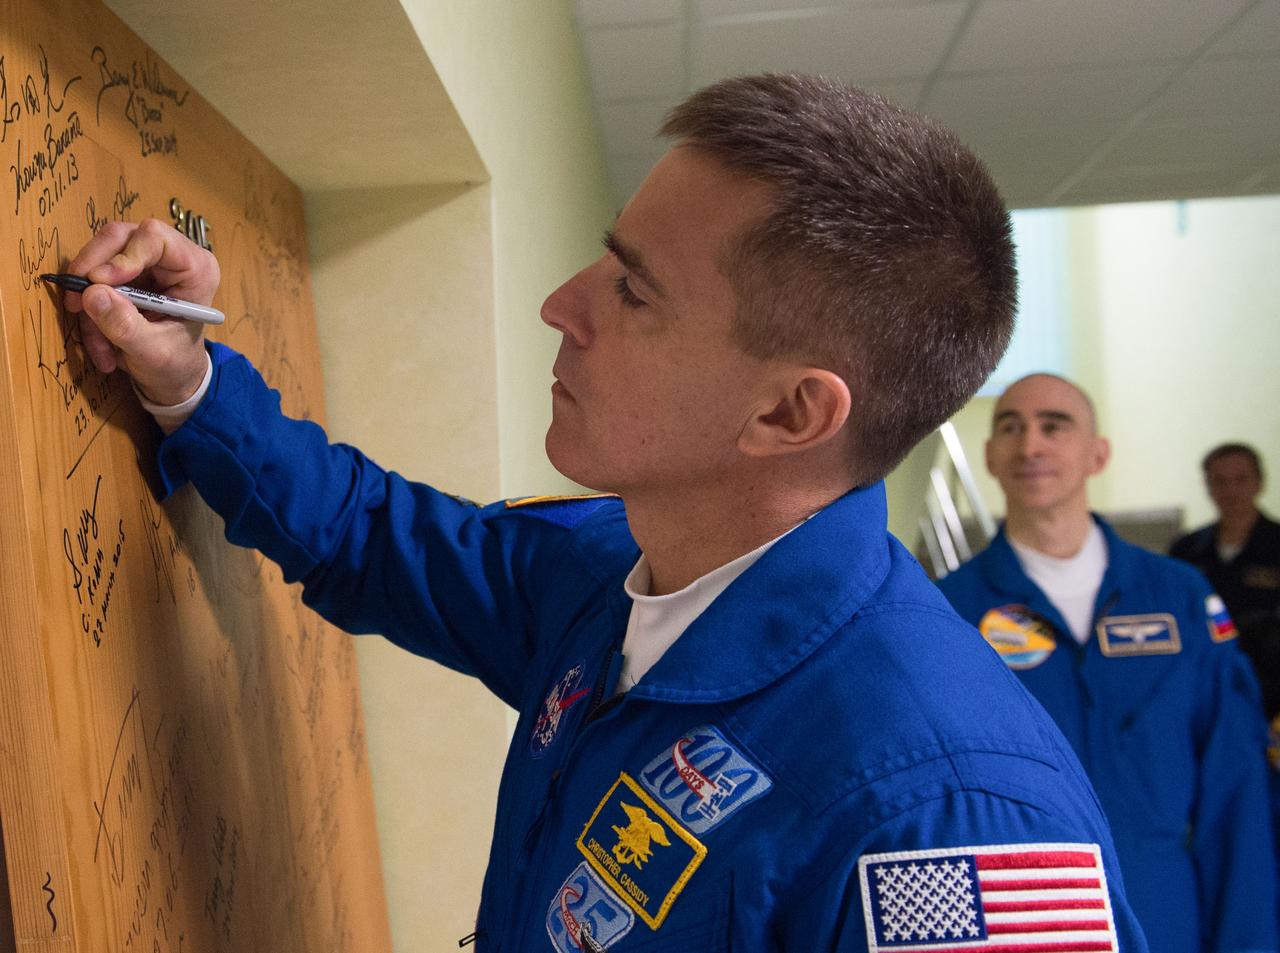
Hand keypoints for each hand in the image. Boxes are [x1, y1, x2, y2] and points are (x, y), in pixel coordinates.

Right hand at [63, 218, 219, 404]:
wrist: (173, 374)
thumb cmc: (176, 362)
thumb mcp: (153, 353)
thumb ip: (125, 325)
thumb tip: (91, 294)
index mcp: (196, 269)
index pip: (155, 237)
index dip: (123, 255)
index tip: (98, 281)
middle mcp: (173, 257)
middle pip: (119, 237)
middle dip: (91, 271)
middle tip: (74, 304)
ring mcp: (147, 261)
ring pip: (99, 257)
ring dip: (87, 300)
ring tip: (96, 342)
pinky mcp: (126, 271)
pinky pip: (92, 277)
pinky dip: (88, 308)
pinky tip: (99, 342)